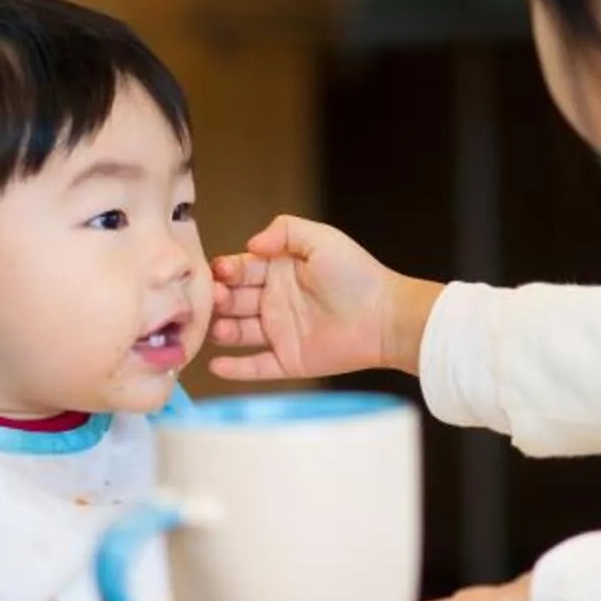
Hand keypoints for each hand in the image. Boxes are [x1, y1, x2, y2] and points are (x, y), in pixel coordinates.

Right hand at [208, 216, 439, 381]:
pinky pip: (256, 367)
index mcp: (279, 271)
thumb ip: (285, 231)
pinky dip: (235, 369)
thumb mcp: (322, 239)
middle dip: (219, 299)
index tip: (220, 272)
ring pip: (239, 333)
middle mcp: (275, 301)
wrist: (386, 317)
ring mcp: (280, 332)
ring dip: (221, 330)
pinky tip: (216, 365)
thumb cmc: (358, 275)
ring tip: (215, 327)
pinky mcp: (289, 360)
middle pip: (234, 300)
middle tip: (216, 299)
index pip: (240, 269)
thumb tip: (250, 244)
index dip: (226, 270)